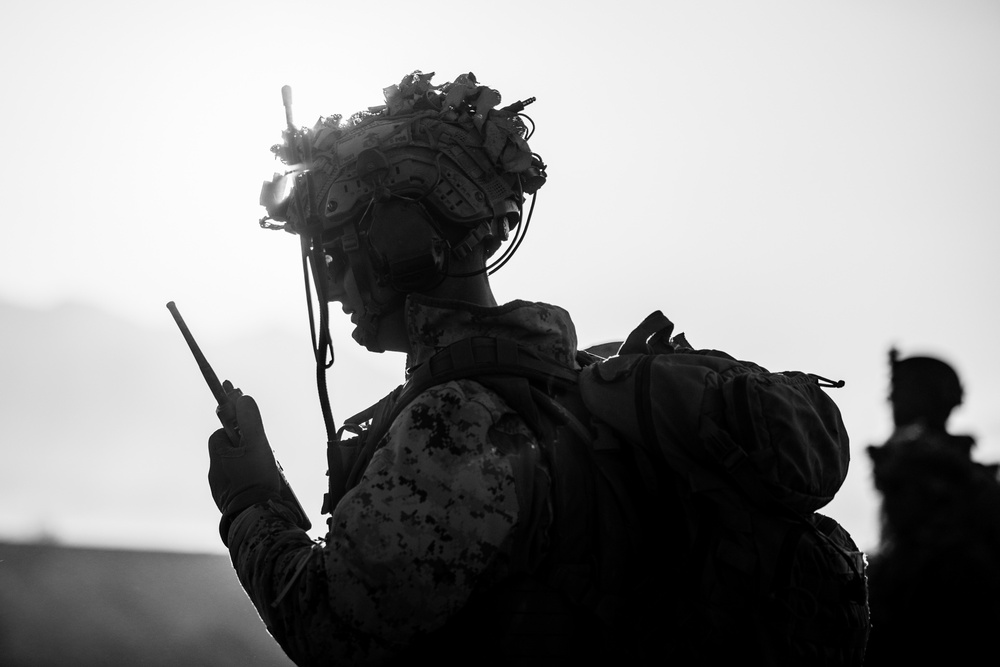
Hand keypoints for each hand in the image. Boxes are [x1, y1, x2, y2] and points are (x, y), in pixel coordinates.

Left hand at [208, 393, 281, 542]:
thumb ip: (250, 420)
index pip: (224, 429)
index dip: (236, 423)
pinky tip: (259, 485)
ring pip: (235, 466)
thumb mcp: (257, 444)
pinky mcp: (226, 500)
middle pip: (231, 448)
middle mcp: (214, 469)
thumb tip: (243, 398)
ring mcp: (218, 486)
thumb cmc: (254, 480)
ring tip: (265, 471)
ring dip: (247, 464)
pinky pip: (236, 483)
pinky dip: (246, 480)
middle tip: (263, 451)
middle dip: (246, 446)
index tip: (242, 418)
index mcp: (218, 452)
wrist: (253, 517)